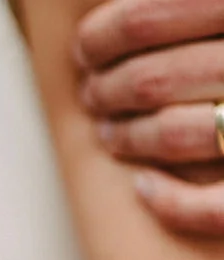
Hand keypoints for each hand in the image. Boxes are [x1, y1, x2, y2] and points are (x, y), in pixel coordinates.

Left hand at [74, 0, 223, 234]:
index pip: (147, 15)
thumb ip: (202, 8)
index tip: (84, 45)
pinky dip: (171, 202)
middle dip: (109, 88)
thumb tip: (123, 8)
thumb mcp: (220, 16)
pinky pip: (218, 207)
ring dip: (128, 138)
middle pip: (153, 78)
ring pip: (176, 134)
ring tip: (109, 134)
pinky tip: (144, 190)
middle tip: (90, 92)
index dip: (104, 33)